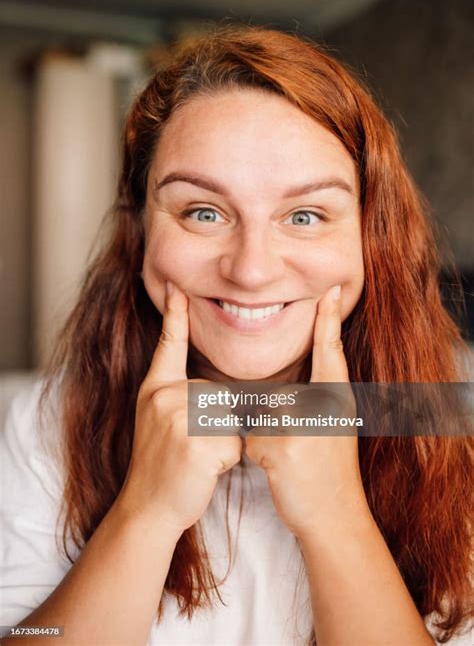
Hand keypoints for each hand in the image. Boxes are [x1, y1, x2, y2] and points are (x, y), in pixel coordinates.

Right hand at [118, 281, 241, 534]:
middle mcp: (165, 396)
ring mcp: (179, 417)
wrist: (147, 508)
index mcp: (157, 389)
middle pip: (220, 394)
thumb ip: (178, 397)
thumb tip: (217, 389)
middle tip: (190, 449)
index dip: (175, 315)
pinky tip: (202, 470)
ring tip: (196, 459)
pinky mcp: (196, 441)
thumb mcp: (158, 421)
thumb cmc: (162, 466)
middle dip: (219, 425)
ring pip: (230, 418)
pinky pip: (235, 442)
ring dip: (224, 443)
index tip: (177, 285)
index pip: (168, 345)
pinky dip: (227, 461)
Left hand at [244, 285, 366, 539]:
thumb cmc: (326, 469)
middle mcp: (324, 405)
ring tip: (292, 461)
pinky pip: (251, 440)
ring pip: (259, 417)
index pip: (331, 351)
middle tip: (302, 451)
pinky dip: (258, 457)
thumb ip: (314, 400)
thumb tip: (276, 389)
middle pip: (274, 396)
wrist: (335, 516)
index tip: (329, 290)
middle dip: (273, 424)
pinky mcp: (284, 445)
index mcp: (337, 396)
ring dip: (264, 441)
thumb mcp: (332, 426)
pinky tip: (282, 471)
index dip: (328, 320)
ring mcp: (305, 424)